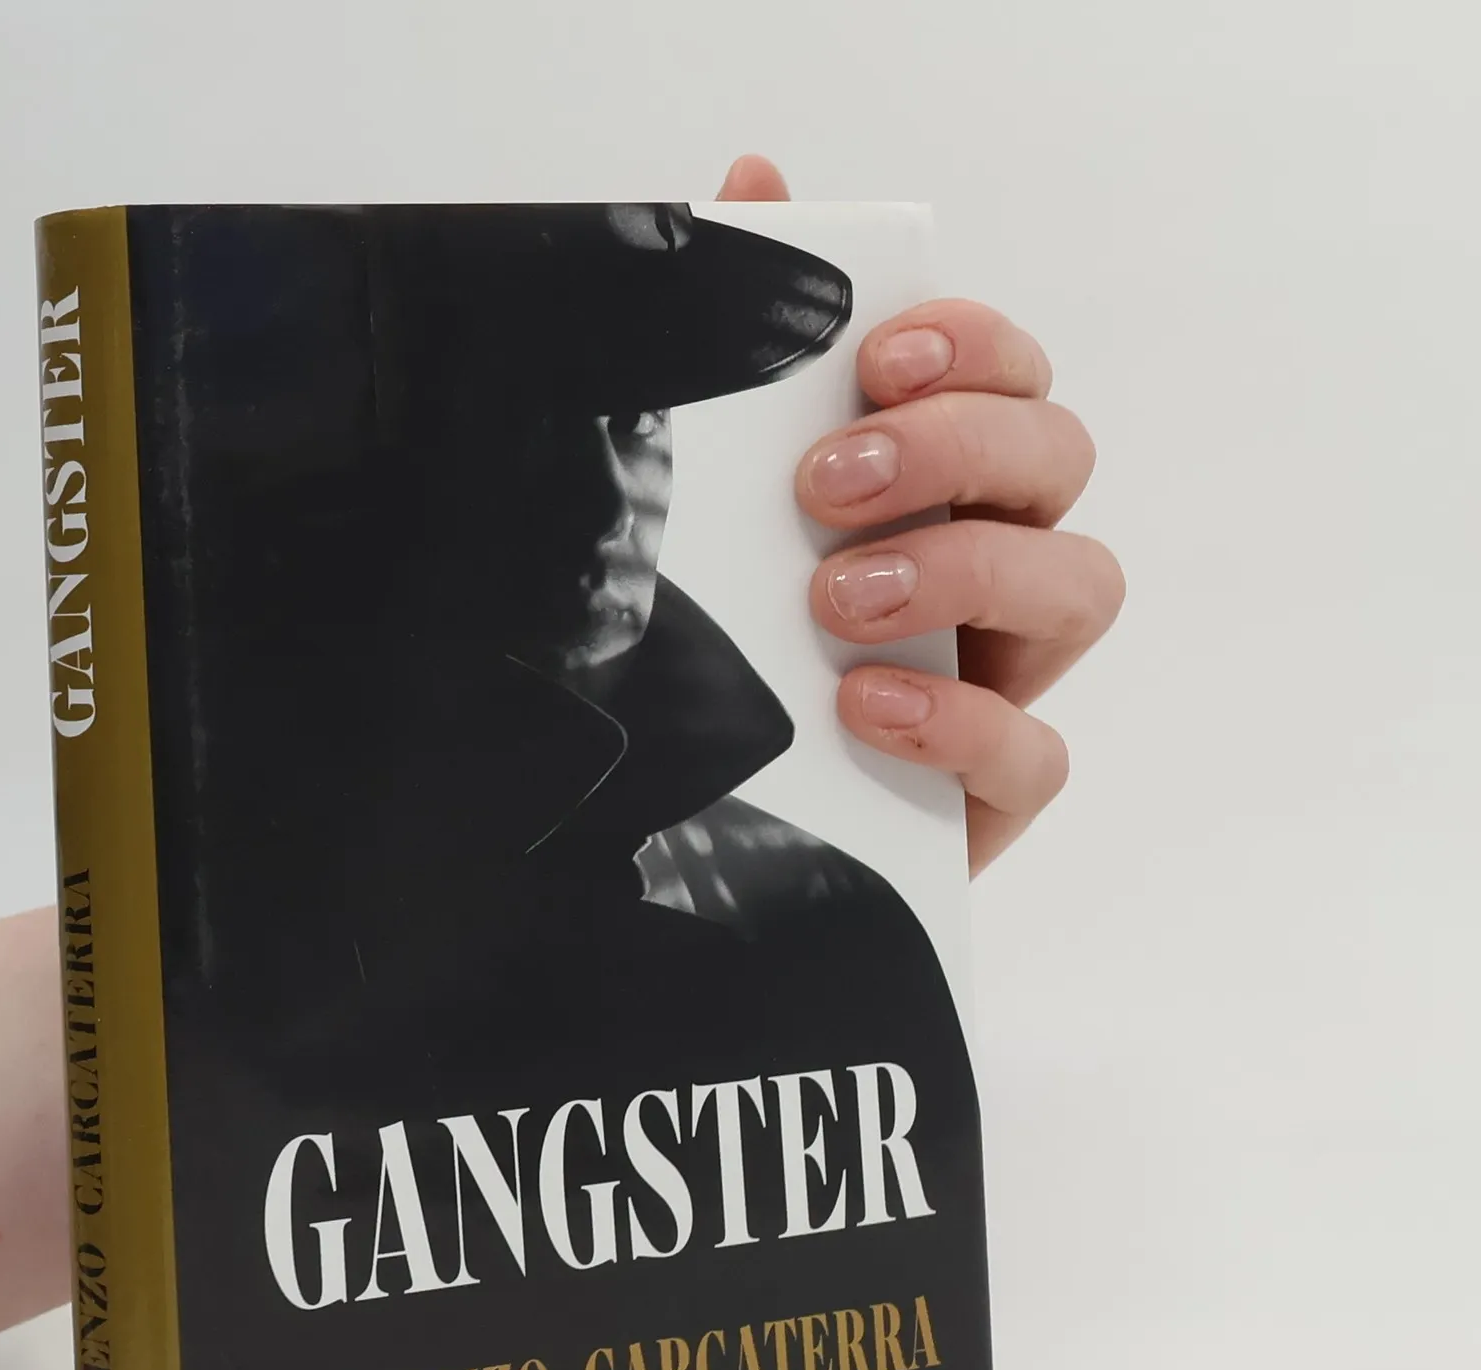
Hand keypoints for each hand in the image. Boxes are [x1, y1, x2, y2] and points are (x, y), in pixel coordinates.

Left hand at [718, 155, 1123, 874]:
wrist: (662, 817)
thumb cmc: (708, 640)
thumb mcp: (704, 495)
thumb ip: (743, 347)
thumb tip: (754, 179)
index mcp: (935, 482)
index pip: (1008, 374)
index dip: (970, 347)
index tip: (876, 362)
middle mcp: (988, 561)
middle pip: (1055, 458)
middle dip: (957, 450)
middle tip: (828, 485)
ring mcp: (1002, 671)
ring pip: (1080, 587)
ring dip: (969, 571)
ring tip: (839, 599)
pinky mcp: (988, 788)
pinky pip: (1036, 753)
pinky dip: (964, 722)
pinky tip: (866, 705)